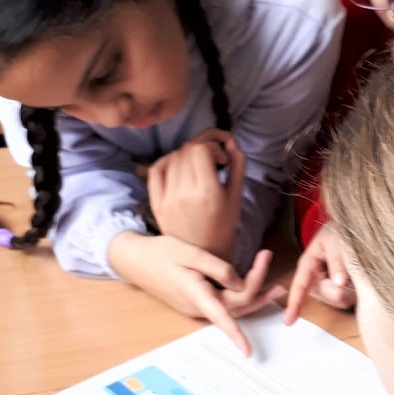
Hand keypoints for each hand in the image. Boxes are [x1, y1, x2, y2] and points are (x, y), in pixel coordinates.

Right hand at [109, 232, 285, 355]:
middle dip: (258, 286)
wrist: (137, 260)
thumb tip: (240, 283)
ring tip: (276, 283)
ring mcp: (198, 306)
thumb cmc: (162, 253)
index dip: (236, 335)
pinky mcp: (199, 302)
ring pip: (233, 306)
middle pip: (237, 304)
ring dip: (255, 294)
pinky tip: (253, 282)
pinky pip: (226, 304)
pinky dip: (243, 295)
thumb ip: (217, 267)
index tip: (247, 351)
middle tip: (268, 256)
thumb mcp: (190, 253)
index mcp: (195, 294)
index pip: (222, 316)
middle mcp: (198, 306)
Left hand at [147, 129, 245, 261]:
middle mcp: (183, 192)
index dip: (214, 145)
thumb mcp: (236, 196)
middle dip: (202, 146)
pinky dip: (167, 160)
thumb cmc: (224, 225)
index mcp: (207, 192)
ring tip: (199, 164)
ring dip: (188, 153)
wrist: (203, 253)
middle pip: (187, 150)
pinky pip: (156, 169)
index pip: (201, 149)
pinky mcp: (156, 201)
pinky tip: (179, 165)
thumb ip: (237, 165)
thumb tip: (231, 141)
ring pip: (173, 157)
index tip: (223, 159)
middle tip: (213, 156)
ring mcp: (166, 197)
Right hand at [284, 224, 355, 323]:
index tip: (288, 320)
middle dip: (337, 286)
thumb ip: (336, 261)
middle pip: (324, 295)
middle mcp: (315, 278)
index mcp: (308, 264)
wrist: (352, 230)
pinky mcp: (340, 291)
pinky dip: (355, 289)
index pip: (300, 285)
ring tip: (352, 266)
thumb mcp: (336, 240)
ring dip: (348, 286)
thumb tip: (339, 283)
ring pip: (337, 299)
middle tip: (348, 266)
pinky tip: (355, 275)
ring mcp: (328, 286)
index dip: (294, 303)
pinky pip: (348, 299)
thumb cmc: (339, 231)